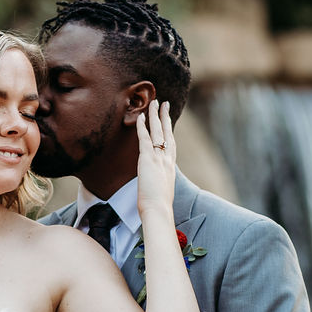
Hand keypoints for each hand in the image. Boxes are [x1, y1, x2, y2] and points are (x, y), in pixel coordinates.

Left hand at [135, 99, 176, 214]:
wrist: (158, 209)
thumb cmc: (159, 205)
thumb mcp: (162, 189)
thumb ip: (160, 181)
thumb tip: (156, 182)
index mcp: (171, 166)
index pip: (171, 143)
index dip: (170, 130)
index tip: (168, 120)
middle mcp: (167, 159)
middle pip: (167, 132)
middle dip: (165, 117)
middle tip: (163, 103)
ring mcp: (159, 158)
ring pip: (157, 131)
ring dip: (155, 115)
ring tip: (154, 102)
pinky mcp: (148, 159)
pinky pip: (145, 138)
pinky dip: (142, 126)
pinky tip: (140, 116)